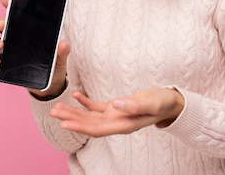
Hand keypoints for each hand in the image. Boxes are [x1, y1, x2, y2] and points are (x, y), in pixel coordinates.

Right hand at [0, 0, 69, 98]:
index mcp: (27, 28)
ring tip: (1, 44)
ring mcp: (8, 50)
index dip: (8, 3)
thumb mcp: (61, 56)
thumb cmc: (54, 63)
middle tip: (3, 24)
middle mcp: (14, 36)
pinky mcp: (5, 65)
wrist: (50, 84)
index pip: (14, 11)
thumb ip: (63, 51)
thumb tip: (63, 44)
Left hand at [48, 88, 184, 136]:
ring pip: (90, 116)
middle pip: (89, 124)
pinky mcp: (116, 107)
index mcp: (124, 125)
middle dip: (71, 119)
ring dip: (74, 112)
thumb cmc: (163, 103)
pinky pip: (97, 106)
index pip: (96, 129)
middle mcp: (116, 122)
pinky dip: (85, 102)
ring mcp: (115, 115)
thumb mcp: (152, 104)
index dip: (80, 128)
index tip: (64, 125)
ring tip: (57, 107)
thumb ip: (134, 106)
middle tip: (53, 113)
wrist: (171, 102)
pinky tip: (76, 94)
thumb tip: (115, 105)